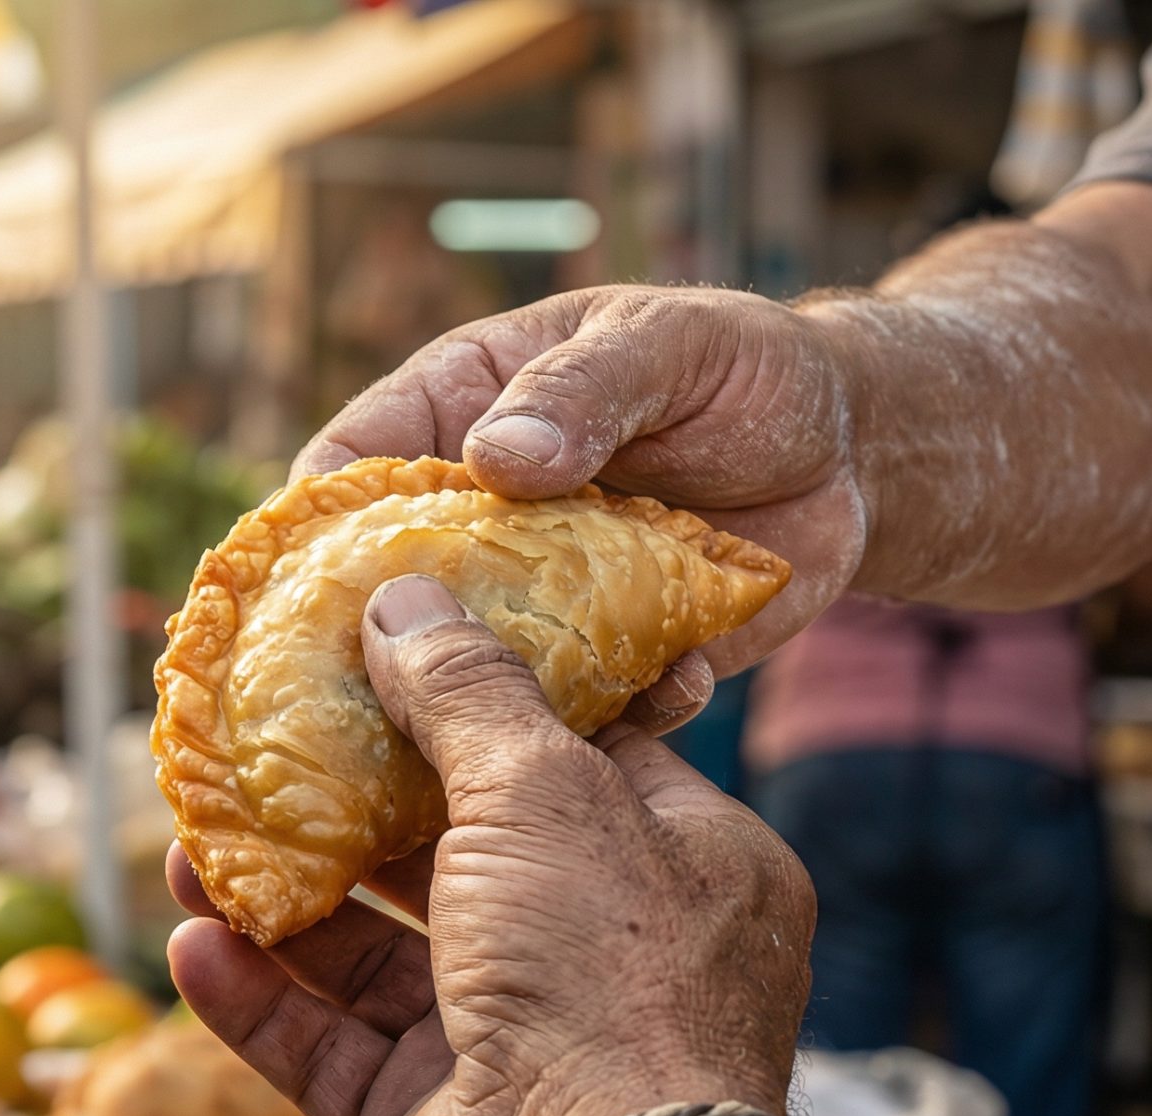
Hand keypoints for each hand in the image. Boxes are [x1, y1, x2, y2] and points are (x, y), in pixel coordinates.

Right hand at [165, 574, 815, 1115]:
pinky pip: (331, 1052)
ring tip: (188, 849)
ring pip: (374, 959)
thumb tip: (404, 597)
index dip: (473, 706)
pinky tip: (193, 948)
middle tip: (252, 753)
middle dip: (343, 811)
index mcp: (678, 870)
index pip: (571, 765)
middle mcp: (600, 959)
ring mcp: (513, 1050)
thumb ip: (466, 689)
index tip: (380, 656)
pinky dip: (262, 1003)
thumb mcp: (545, 787)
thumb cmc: (604, 967)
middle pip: (452, 860)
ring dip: (280, 904)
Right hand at [298, 286, 866, 724]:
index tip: (298, 595)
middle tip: (373, 703)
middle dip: (375, 653)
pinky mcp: (612, 666)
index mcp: (457, 418)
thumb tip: (498, 459)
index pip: (348, 471)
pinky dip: (614, 727)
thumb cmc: (740, 366)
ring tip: (516, 732)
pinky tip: (671, 697)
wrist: (853, 451)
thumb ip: (585, 393)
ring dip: (484, 712)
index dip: (311, 534)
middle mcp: (479, 522)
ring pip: (473, 674)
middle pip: (388, 595)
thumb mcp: (666, 347)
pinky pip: (587, 714)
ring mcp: (539, 602)